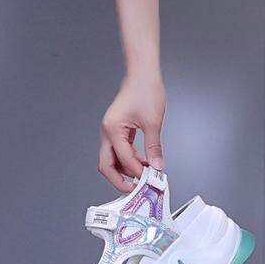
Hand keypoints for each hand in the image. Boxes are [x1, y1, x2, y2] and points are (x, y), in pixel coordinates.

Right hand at [99, 74, 165, 192]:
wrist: (142, 74)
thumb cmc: (145, 90)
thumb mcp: (153, 122)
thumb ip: (154, 147)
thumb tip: (157, 167)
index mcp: (112, 129)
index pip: (123, 159)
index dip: (137, 172)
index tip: (150, 181)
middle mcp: (108, 132)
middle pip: (107, 165)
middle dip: (120, 179)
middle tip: (137, 189)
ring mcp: (111, 131)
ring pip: (113, 159)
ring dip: (127, 170)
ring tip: (146, 175)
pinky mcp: (118, 130)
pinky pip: (121, 151)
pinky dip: (131, 160)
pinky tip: (144, 163)